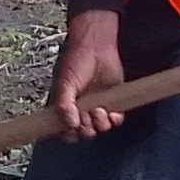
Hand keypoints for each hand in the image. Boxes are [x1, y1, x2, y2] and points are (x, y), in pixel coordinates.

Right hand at [51, 9, 127, 136]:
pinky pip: (115, 120)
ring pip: (100, 127)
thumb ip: (64, 104)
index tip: (74, 129)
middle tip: (88, 120)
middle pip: (84, 131)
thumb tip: (70, 124)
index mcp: (67, 107)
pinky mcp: (114, 102)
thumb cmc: (76, 62)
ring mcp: (98, 106)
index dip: (70, 133)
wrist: (96, 46)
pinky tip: (113, 114)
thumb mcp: (65, 84)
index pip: (66, 129)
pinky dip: (115, 120)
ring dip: (100, 125)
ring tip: (100, 112)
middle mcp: (82, 109)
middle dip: (86, 129)